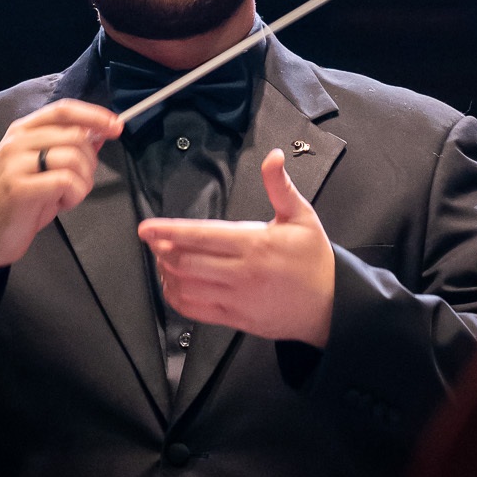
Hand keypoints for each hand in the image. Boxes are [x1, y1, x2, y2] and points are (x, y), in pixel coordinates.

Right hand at [0, 98, 122, 300]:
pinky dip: (75, 194)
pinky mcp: (18, 188)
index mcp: (22, 130)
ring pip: (72, 157)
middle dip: (90, 160)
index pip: (63, 110)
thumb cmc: (17, 200)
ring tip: (70, 195)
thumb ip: (67, 148)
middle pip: (74, 135)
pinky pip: (65, 180)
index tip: (116, 126)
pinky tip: (63, 204)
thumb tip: (100, 132)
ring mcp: (14, 164)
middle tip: (82, 181)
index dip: (94, 115)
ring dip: (83, 181)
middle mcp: (16, 141)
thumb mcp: (43, 168)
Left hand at [137, 148, 335, 347]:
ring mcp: (236, 299)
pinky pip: (195, 311)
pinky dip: (176, 298)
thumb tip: (273, 156)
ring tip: (162, 259)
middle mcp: (241, 273)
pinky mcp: (234, 319)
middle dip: (162, 250)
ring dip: (166, 273)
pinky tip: (174, 285)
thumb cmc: (314, 259)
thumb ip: (280, 186)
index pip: (201, 236)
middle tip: (154, 239)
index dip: (169, 230)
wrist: (330, 306)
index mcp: (255, 244)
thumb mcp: (302, 216)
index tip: (146, 227)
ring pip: (186, 287)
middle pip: (185, 262)